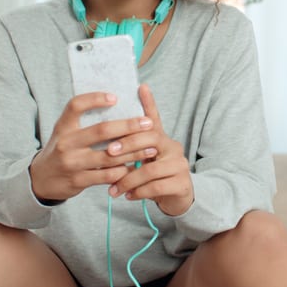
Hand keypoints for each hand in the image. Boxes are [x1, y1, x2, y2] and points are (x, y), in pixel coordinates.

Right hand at [29, 92, 156, 201]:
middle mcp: (66, 143)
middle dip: (128, 125)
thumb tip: (116, 104)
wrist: (41, 179)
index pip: (76, 105)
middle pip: (101, 130)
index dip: (95, 98)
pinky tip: (137, 166)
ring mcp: (72, 163)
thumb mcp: (65, 132)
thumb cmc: (62, 150)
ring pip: (110, 155)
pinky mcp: (79, 180)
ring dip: (134, 151)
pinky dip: (124, 170)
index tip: (115, 97)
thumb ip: (84, 122)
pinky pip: (107, 175)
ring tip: (151, 147)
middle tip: (148, 123)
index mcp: (63, 126)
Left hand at [107, 84, 193, 215]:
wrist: (177, 199)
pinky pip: (156, 187)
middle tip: (108, 153)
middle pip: (151, 139)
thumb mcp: (143, 161)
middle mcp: (174, 148)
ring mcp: (180, 166)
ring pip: (150, 169)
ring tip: (114, 189)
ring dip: (128, 180)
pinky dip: (139, 192)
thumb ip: (130, 152)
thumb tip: (104, 145)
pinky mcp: (182, 184)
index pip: (154, 119)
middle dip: (127, 144)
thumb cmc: (155, 177)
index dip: (148, 104)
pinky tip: (129, 195)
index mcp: (163, 139)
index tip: (139, 87)